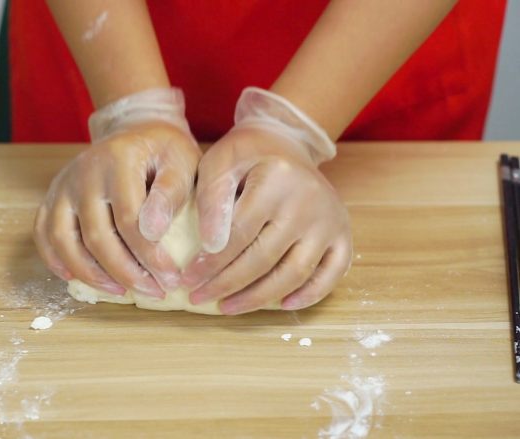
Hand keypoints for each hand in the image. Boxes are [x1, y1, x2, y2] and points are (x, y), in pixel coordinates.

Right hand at [34, 120, 200, 297]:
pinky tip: (78, 278)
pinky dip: (56, 261)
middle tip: (153, 291)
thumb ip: (171, 193)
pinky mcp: (53, 197)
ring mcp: (63, 185)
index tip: (171, 279)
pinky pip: (43, 234)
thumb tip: (153, 232)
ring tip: (121, 291)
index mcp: (118, 161)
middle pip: (96, 236)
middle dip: (125, 272)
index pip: (129, 220)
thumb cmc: (164, 151)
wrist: (135, 130)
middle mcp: (83, 173)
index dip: (150, 256)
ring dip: (91, 274)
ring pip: (64, 240)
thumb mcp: (181, 162)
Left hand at [182, 124, 351, 313]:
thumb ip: (211, 198)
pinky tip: (282, 306)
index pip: (239, 234)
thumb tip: (210, 247)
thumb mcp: (219, 161)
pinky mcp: (342, 233)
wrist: (286, 143)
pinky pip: (332, 273)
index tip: (187, 279)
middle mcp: (309, 201)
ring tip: (227, 307)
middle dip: (227, 284)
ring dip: (259, 298)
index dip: (210, 262)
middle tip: (198, 298)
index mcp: (277, 179)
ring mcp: (330, 220)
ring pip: (295, 273)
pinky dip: (310, 295)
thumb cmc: (246, 155)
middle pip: (264, 258)